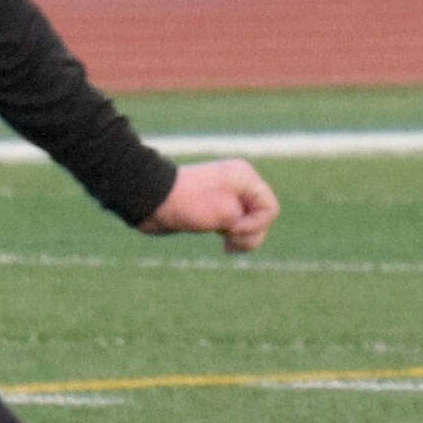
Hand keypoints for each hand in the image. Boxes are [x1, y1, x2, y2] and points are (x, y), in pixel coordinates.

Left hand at [139, 157, 278, 252]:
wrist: (152, 202)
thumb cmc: (188, 203)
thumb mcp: (225, 214)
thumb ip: (248, 223)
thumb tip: (250, 230)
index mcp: (245, 177)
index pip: (270, 208)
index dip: (256, 224)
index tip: (231, 228)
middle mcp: (240, 185)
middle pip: (262, 218)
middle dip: (249, 234)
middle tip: (227, 239)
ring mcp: (229, 198)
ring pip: (250, 225)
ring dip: (242, 239)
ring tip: (225, 244)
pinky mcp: (218, 210)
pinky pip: (237, 228)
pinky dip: (233, 237)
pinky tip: (222, 241)